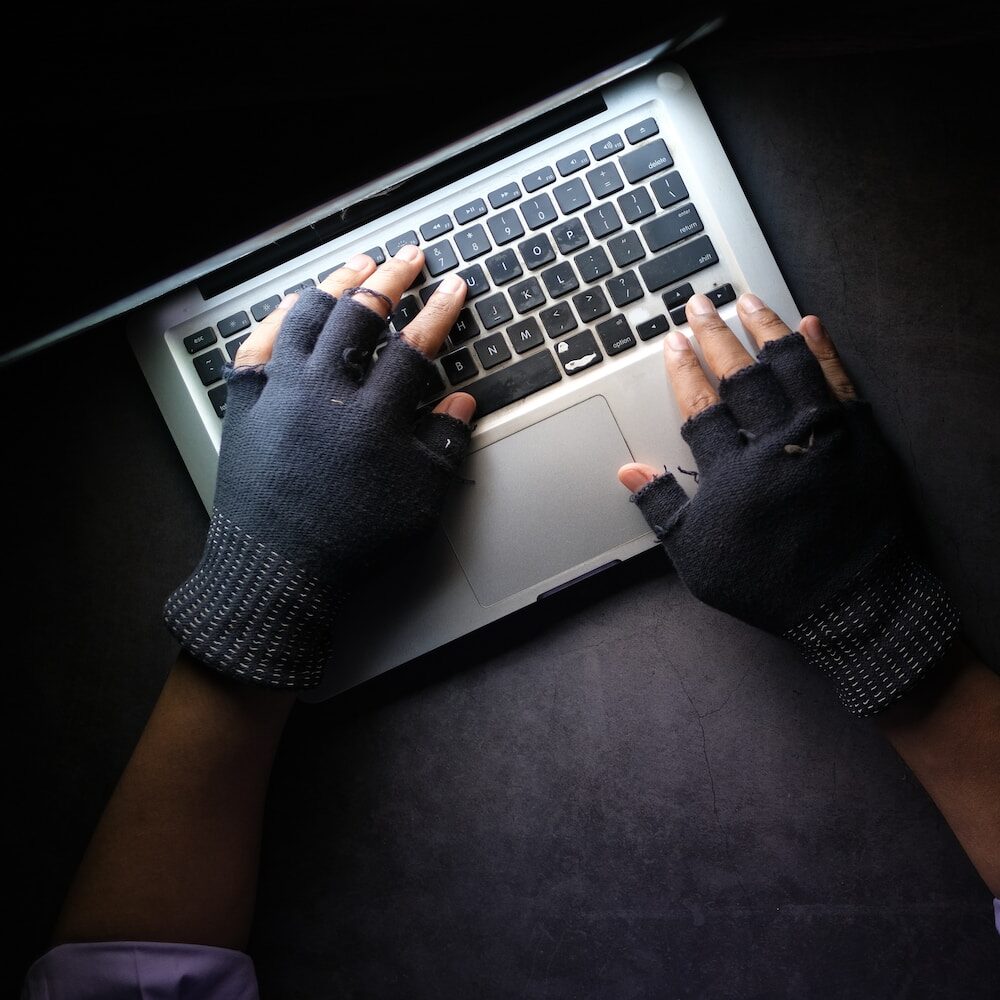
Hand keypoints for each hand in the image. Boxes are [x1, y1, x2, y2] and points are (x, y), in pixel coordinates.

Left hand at [165, 247, 475, 688]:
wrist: (277, 572)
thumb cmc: (351, 542)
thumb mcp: (418, 501)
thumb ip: (444, 444)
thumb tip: (462, 402)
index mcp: (372, 415)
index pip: (415, 345)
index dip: (439, 311)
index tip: (454, 288)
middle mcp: (324, 392)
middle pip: (361, 315)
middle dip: (392, 280)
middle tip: (410, 257)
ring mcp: (280, 392)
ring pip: (308, 316)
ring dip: (337, 284)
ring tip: (358, 266)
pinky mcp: (247, 403)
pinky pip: (259, 343)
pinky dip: (280, 317)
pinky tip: (295, 303)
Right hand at [618, 292, 958, 716]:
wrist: (850, 604)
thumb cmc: (768, 583)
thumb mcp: (698, 556)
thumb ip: (663, 508)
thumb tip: (629, 471)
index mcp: (733, 473)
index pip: (700, 406)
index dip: (683, 370)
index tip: (672, 343)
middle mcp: (777, 444)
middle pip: (740, 376)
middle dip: (715, 336)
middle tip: (699, 305)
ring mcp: (824, 436)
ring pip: (791, 366)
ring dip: (766, 328)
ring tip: (747, 300)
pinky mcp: (862, 437)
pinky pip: (841, 381)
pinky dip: (825, 349)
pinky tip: (810, 323)